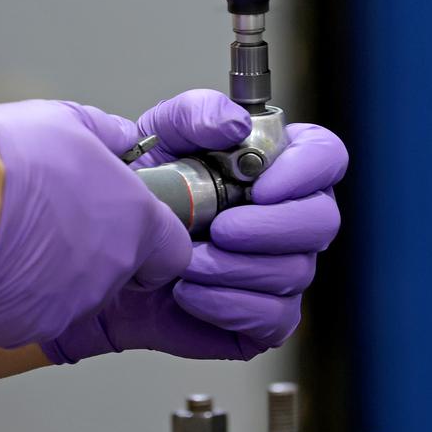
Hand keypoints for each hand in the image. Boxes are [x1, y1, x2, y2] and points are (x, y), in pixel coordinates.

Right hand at [0, 99, 194, 348]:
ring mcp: (70, 305)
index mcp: (135, 223)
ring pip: (73, 295)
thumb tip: (121, 137)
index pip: (172, 251)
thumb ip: (107, 135)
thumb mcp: (69, 122)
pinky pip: (29, 313)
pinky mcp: (27, 327)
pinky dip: (15, 296)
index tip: (126, 227)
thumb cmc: (6, 159)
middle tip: (56, 222)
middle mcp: (111, 270)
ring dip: (54, 274)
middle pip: (119, 273)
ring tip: (17, 237)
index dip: (153, 240)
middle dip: (95, 251)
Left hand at [42, 112, 347, 363]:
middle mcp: (290, 218)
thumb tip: (236, 125)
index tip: (261, 184)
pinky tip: (189, 292)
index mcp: (280, 166)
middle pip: (322, 221)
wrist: (105, 255)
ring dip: (234, 268)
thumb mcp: (160, 135)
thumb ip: (198, 112)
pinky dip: (227, 306)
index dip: (305, 171)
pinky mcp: (265, 319)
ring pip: (294, 272)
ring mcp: (284, 270)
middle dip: (271, 227)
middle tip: (221, 228)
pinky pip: (273, 318)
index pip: (326, 157)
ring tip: (186, 261)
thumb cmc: (144, 192)